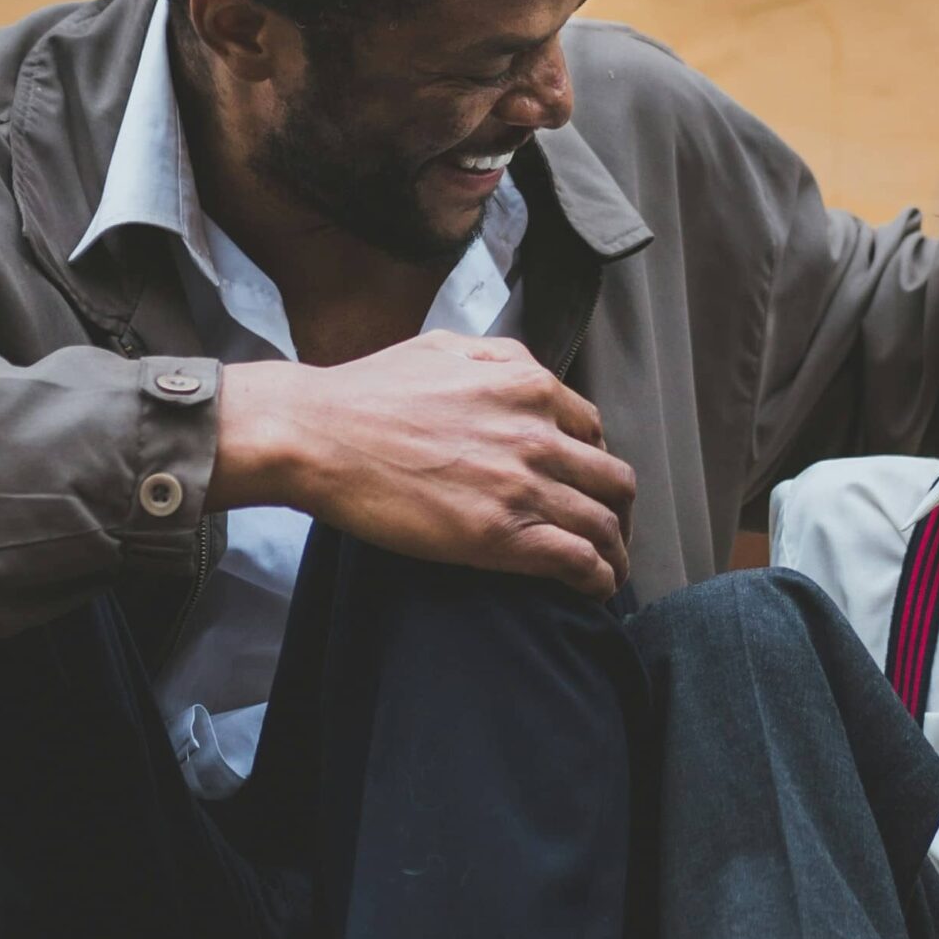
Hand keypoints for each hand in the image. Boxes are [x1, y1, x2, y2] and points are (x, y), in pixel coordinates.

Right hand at [214, 332, 636, 599]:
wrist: (320, 435)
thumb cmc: (366, 393)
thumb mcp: (444, 347)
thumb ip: (496, 357)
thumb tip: (522, 373)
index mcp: (528, 386)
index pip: (593, 432)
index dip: (595, 464)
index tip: (586, 486)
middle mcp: (538, 434)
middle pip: (613, 480)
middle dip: (618, 511)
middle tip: (609, 533)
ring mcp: (523, 485)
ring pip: (603, 524)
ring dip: (615, 552)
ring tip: (610, 572)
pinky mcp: (502, 535)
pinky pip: (578, 561)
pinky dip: (597, 578)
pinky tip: (594, 590)